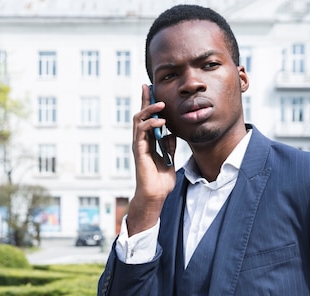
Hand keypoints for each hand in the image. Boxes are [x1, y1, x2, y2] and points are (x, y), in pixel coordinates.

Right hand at [127, 84, 176, 234]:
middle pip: (140, 115)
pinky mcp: (139, 152)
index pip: (147, 119)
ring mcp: (139, 146)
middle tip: (148, 86)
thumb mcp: (169, 159)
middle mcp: (141, 142)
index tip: (151, 90)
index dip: (148, 104)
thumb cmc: (161, 181)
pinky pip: (142, 133)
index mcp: (148, 142)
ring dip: (149, 110)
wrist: (156, 196)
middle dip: (144, 100)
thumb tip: (171, 133)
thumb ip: (169, 146)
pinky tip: (161, 122)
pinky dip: (151, 125)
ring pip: (139, 121)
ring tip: (161, 104)